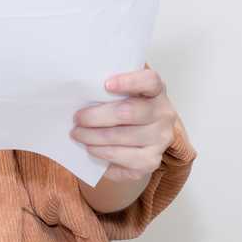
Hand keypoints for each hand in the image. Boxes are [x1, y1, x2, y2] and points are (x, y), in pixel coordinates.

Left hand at [70, 66, 177, 182]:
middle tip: (77, 118)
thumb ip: (111, 90)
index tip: (106, 84)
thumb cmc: (128, 108)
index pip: (150, 81)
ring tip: (78, 134)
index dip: (130, 81)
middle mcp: (163, 114)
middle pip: (128, 112)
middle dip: (96, 116)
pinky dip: (103, 153)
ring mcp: (160, 139)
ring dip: (94, 136)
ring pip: (122, 137)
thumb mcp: (125, 93)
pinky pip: (123, 158)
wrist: (145, 136)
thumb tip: (80, 94)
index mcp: (156, 90)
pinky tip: (91, 148)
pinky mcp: (152, 160)